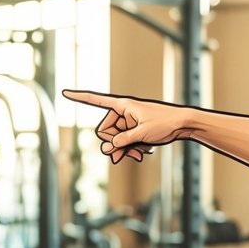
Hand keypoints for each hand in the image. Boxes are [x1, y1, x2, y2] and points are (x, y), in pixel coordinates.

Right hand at [62, 90, 186, 163]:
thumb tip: (107, 150)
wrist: (184, 125)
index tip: (64, 92)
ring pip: (115, 141)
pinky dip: (130, 149)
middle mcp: (123, 113)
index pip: (97, 100)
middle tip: (128, 153)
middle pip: (105, 132)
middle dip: (115, 145)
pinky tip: (142, 153)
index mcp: (123, 106)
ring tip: (138, 154)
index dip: (80, 98)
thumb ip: (123, 141)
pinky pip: (124, 143)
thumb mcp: (143, 134)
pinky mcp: (134, 131)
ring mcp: (128, 123)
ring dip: (124, 150)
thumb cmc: (166, 123)